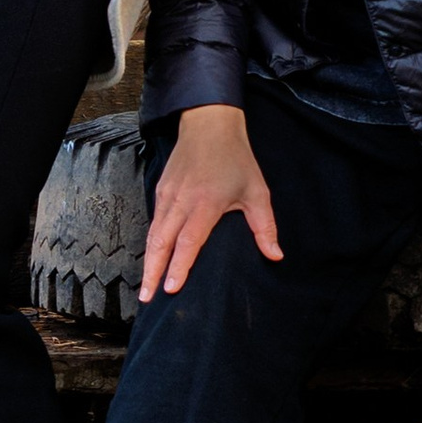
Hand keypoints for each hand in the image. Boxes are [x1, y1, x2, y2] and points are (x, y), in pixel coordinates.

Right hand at [141, 104, 281, 302]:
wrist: (209, 124)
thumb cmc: (236, 158)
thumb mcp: (257, 191)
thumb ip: (265, 226)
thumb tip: (276, 256)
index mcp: (206, 202)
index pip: (189, 241)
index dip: (179, 266)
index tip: (171, 288)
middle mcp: (182, 200)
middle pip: (162, 242)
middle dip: (153, 272)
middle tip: (146, 297)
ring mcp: (168, 195)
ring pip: (153, 233)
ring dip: (148, 261)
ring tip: (145, 286)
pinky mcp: (161, 190)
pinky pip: (154, 221)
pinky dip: (151, 243)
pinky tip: (151, 259)